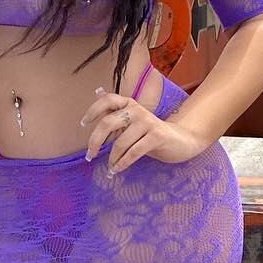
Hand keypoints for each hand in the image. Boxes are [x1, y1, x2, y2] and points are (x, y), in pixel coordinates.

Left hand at [80, 82, 204, 170]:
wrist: (179, 141)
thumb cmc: (149, 133)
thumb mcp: (131, 121)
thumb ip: (115, 111)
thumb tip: (96, 93)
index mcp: (129, 104)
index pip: (107, 100)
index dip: (93, 110)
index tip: (83, 124)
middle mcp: (137, 109)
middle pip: (108, 123)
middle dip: (95, 141)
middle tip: (90, 155)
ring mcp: (147, 122)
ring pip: (120, 142)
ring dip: (112, 158)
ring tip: (110, 167)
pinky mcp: (157, 136)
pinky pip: (134, 152)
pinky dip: (122, 163)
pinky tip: (117, 169)